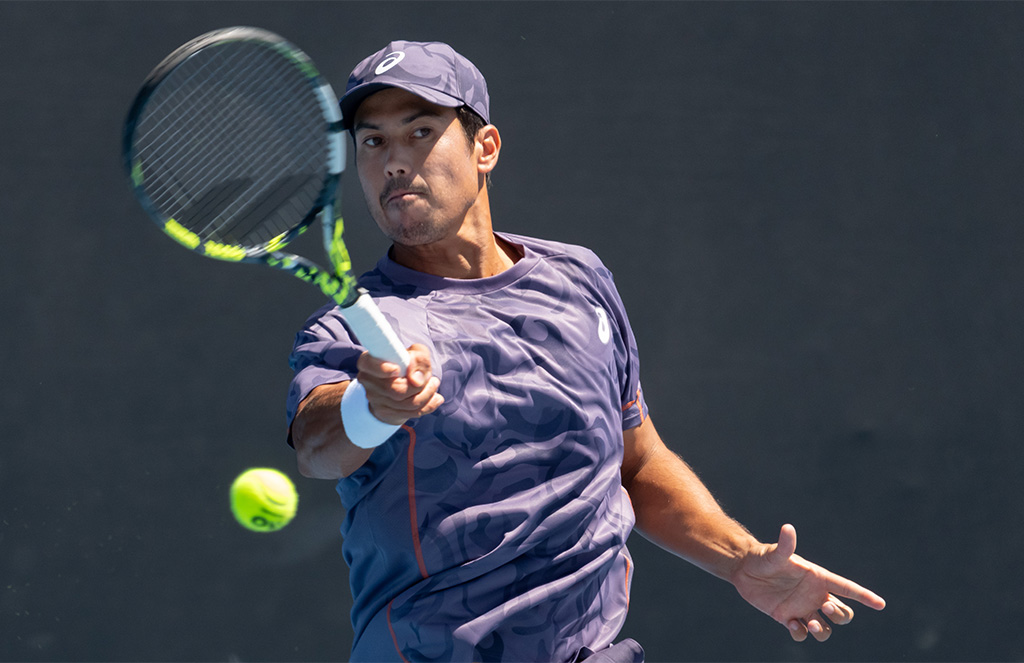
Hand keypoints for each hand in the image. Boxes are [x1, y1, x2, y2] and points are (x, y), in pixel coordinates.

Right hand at [356, 343, 443, 424]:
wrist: (401, 382)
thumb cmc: (407, 362)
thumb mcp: (415, 353)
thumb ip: (418, 358)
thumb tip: (415, 379)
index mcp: (369, 362)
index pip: (368, 365)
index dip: (381, 368)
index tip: (397, 369)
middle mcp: (368, 381)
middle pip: (395, 389)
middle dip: (420, 386)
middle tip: (432, 378)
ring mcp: (375, 400)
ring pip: (406, 404)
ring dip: (427, 395)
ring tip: (434, 384)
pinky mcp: (386, 413)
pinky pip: (411, 413)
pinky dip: (429, 406)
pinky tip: (436, 398)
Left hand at [731, 524, 885, 641]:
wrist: (743, 569)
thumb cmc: (763, 557)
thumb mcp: (775, 553)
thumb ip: (785, 545)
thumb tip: (788, 528)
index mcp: (817, 578)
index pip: (846, 588)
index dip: (864, 596)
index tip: (881, 604)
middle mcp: (814, 595)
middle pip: (842, 612)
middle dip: (841, 615)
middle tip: (826, 607)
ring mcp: (802, 608)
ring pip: (826, 627)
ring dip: (823, 630)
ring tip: (810, 623)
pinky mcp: (787, 618)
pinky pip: (801, 633)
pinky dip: (801, 634)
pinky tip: (792, 625)